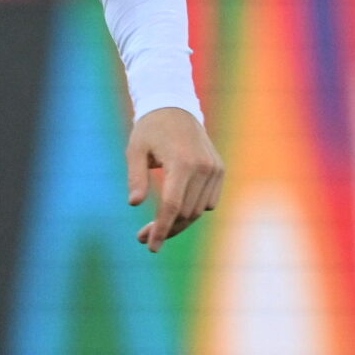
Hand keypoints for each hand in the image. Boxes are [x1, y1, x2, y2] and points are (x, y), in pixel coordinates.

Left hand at [125, 108, 223, 250]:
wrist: (175, 107)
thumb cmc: (150, 129)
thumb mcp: (135, 150)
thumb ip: (135, 177)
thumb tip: (134, 203)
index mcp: (182, 163)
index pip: (172, 206)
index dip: (161, 230)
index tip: (150, 246)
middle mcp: (203, 168)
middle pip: (185, 213)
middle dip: (165, 229)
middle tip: (141, 237)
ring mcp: (215, 169)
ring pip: (197, 211)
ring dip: (178, 223)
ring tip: (153, 227)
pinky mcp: (219, 170)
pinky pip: (208, 202)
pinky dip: (192, 210)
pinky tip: (173, 210)